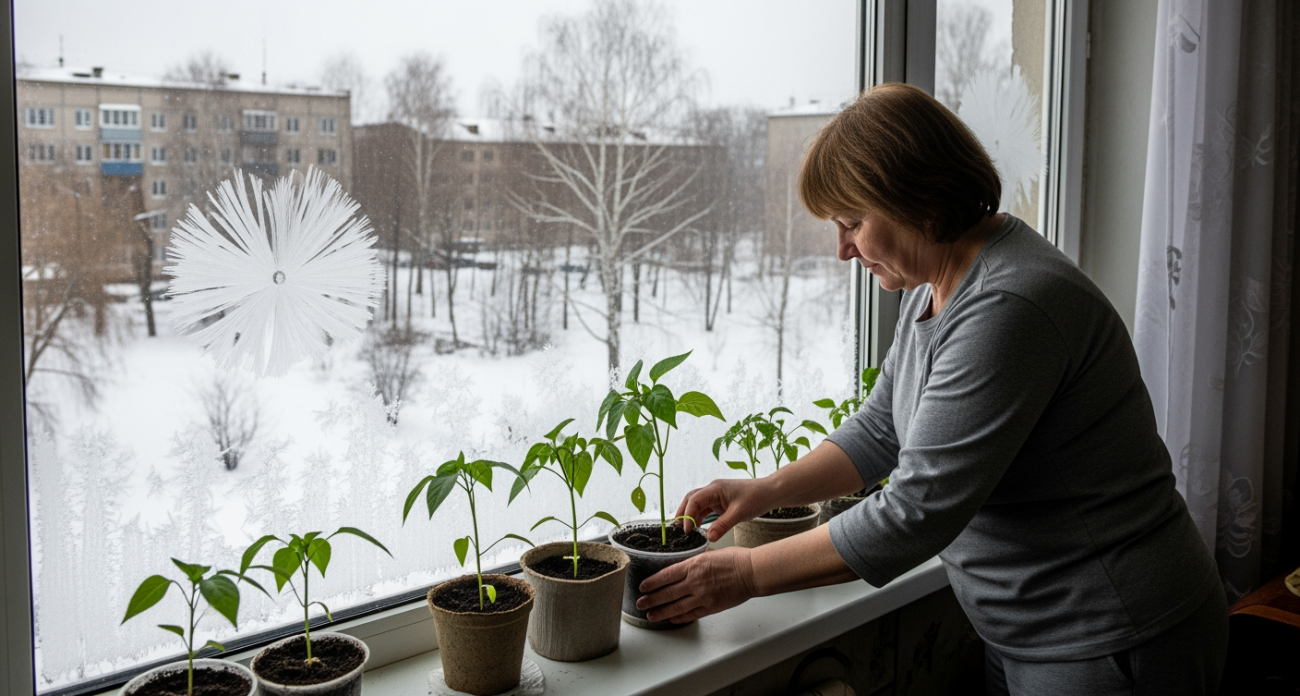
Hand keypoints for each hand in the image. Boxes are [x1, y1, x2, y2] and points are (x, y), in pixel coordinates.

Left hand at [636, 546, 757, 623]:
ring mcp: (702, 596)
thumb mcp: (709, 554)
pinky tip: (672, 619)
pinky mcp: (711, 607)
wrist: (751, 572)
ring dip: (661, 612)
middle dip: (651, 599)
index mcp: (693, 565)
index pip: (666, 575)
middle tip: (640, 603)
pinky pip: (691, 614)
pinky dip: (680, 618)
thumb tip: (683, 565)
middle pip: (667, 593)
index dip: (652, 583)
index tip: (642, 587)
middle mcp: (695, 582)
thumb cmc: (735, 560)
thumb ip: (694, 562)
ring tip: (650, 615)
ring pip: (676, 607)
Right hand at [676, 477, 774, 541]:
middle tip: (678, 529)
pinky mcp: (720, 501)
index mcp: (715, 488)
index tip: (687, 530)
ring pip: (696, 504)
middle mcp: (713, 490)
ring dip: (690, 515)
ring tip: (686, 530)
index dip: (688, 515)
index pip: (694, 500)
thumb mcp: (739, 514)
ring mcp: (716, 495)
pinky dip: (699, 517)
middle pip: (691, 499)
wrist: (770, 492)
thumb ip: (722, 526)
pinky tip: (698, 528)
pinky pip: (705, 508)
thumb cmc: (757, 497)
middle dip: (683, 513)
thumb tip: (708, 538)